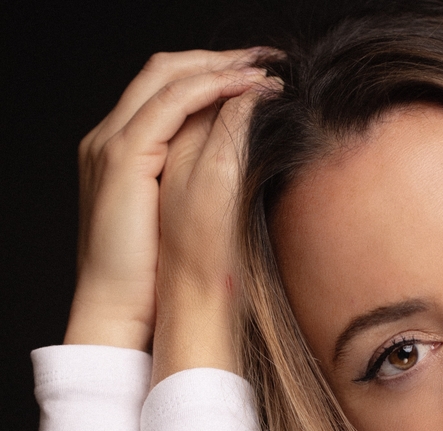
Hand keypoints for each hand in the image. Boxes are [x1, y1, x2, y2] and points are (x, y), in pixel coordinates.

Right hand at [64, 49, 271, 351]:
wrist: (122, 301)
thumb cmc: (157, 272)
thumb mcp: (186, 216)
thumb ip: (199, 177)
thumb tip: (237, 161)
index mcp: (131, 150)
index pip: (169, 90)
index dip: (211, 73)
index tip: (257, 72)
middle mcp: (117, 137)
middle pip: (165, 71)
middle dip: (217, 58)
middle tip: (265, 57)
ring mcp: (117, 142)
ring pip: (169, 77)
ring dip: (219, 66)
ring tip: (261, 66)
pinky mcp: (126, 154)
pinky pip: (174, 102)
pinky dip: (210, 87)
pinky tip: (246, 88)